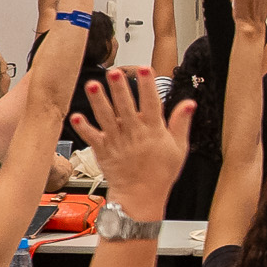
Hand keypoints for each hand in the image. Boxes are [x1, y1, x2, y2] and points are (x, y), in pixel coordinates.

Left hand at [72, 70, 187, 205]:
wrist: (140, 197)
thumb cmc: (160, 173)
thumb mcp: (179, 148)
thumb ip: (181, 123)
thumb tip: (189, 104)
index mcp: (153, 131)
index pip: (152, 103)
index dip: (148, 85)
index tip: (144, 69)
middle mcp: (134, 134)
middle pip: (126, 106)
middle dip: (120, 88)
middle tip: (114, 72)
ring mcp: (117, 142)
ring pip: (106, 117)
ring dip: (99, 101)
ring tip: (93, 85)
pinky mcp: (103, 151)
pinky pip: (92, 137)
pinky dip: (84, 128)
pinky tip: (77, 117)